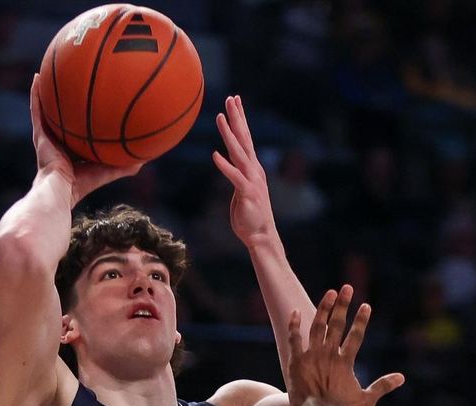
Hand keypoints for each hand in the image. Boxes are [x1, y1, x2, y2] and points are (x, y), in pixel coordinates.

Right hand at [30, 74, 142, 206]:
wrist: (61, 189)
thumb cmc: (83, 184)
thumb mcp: (108, 170)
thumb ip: (125, 165)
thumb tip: (147, 159)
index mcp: (72, 149)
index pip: (78, 130)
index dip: (82, 118)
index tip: (90, 102)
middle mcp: (58, 141)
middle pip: (62, 116)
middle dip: (65, 100)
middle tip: (71, 80)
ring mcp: (46, 136)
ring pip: (46, 108)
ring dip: (46, 91)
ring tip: (49, 70)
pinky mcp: (39, 134)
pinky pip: (36, 110)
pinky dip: (36, 93)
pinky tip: (37, 76)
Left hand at [212, 95, 276, 245]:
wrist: (261, 236)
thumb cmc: (249, 216)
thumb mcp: (240, 191)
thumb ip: (235, 176)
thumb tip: (228, 165)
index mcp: (251, 168)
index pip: (245, 139)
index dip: (240, 119)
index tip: (235, 101)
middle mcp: (254, 170)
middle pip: (244, 138)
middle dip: (237, 117)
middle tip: (231, 98)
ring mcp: (252, 180)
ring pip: (239, 152)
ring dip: (229, 134)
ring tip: (220, 117)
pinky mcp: (247, 193)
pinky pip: (234, 176)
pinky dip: (224, 165)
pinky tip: (215, 155)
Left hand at [287, 285, 404, 405]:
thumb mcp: (366, 400)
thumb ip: (382, 386)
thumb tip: (401, 377)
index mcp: (345, 362)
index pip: (356, 336)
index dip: (361, 320)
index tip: (366, 305)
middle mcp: (328, 355)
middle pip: (337, 325)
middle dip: (343, 305)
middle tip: (347, 288)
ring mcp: (311, 356)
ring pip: (317, 326)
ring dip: (324, 308)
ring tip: (330, 293)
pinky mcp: (295, 361)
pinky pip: (294, 338)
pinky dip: (295, 324)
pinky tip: (297, 311)